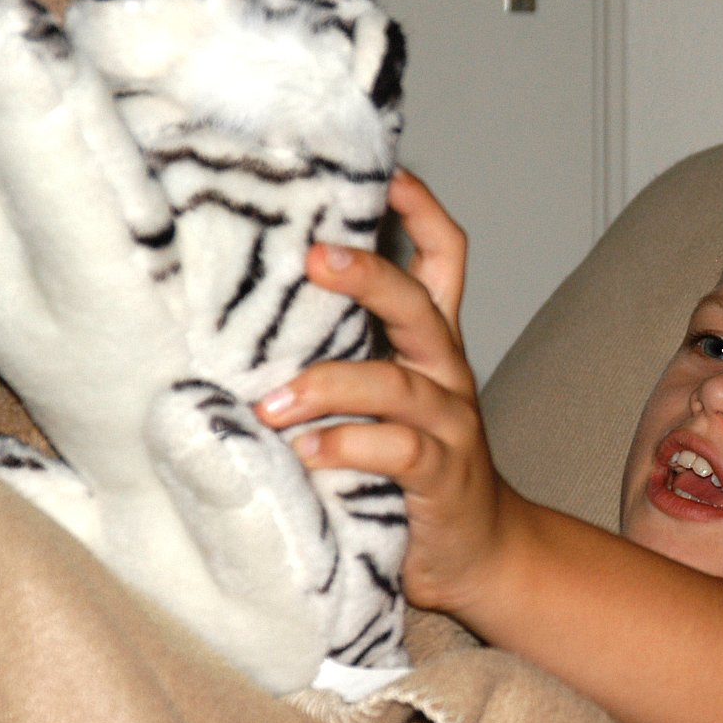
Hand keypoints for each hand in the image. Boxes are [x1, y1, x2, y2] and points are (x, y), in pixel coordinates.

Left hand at [255, 169, 503, 613]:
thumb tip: (242, 315)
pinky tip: (305, 454)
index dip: (420, 209)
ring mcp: (449, 423)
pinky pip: (396, 450)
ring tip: (270, 405)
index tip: (383, 171)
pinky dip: (346, 447)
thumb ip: (339, 356)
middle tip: (311, 260)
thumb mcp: (383, 398)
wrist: (479, 550)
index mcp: (431, 343)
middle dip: (367, 274)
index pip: (443, 257)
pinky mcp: (442, 475)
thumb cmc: (408, 468)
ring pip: (395, 384)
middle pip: (419, 303)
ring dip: (328, 386)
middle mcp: (445, 371)